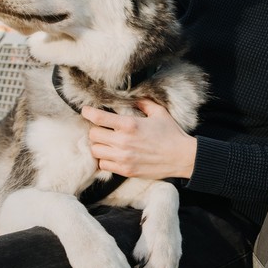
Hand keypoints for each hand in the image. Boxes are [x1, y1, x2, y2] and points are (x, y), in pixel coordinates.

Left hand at [82, 101, 196, 179]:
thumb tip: (132, 98)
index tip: (86, 110)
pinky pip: (103, 165)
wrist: (181, 157)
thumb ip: (143, 103)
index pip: (98, 118)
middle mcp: (123, 142)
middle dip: (96, 130)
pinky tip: (113, 155)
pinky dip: (105, 159)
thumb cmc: (171, 134)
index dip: (88, 112)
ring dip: (99, 145)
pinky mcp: (125, 170)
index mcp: (129, 125)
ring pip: (95, 151)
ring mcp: (123, 158)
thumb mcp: (159, 113)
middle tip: (102, 129)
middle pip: (93, 135)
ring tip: (107, 143)